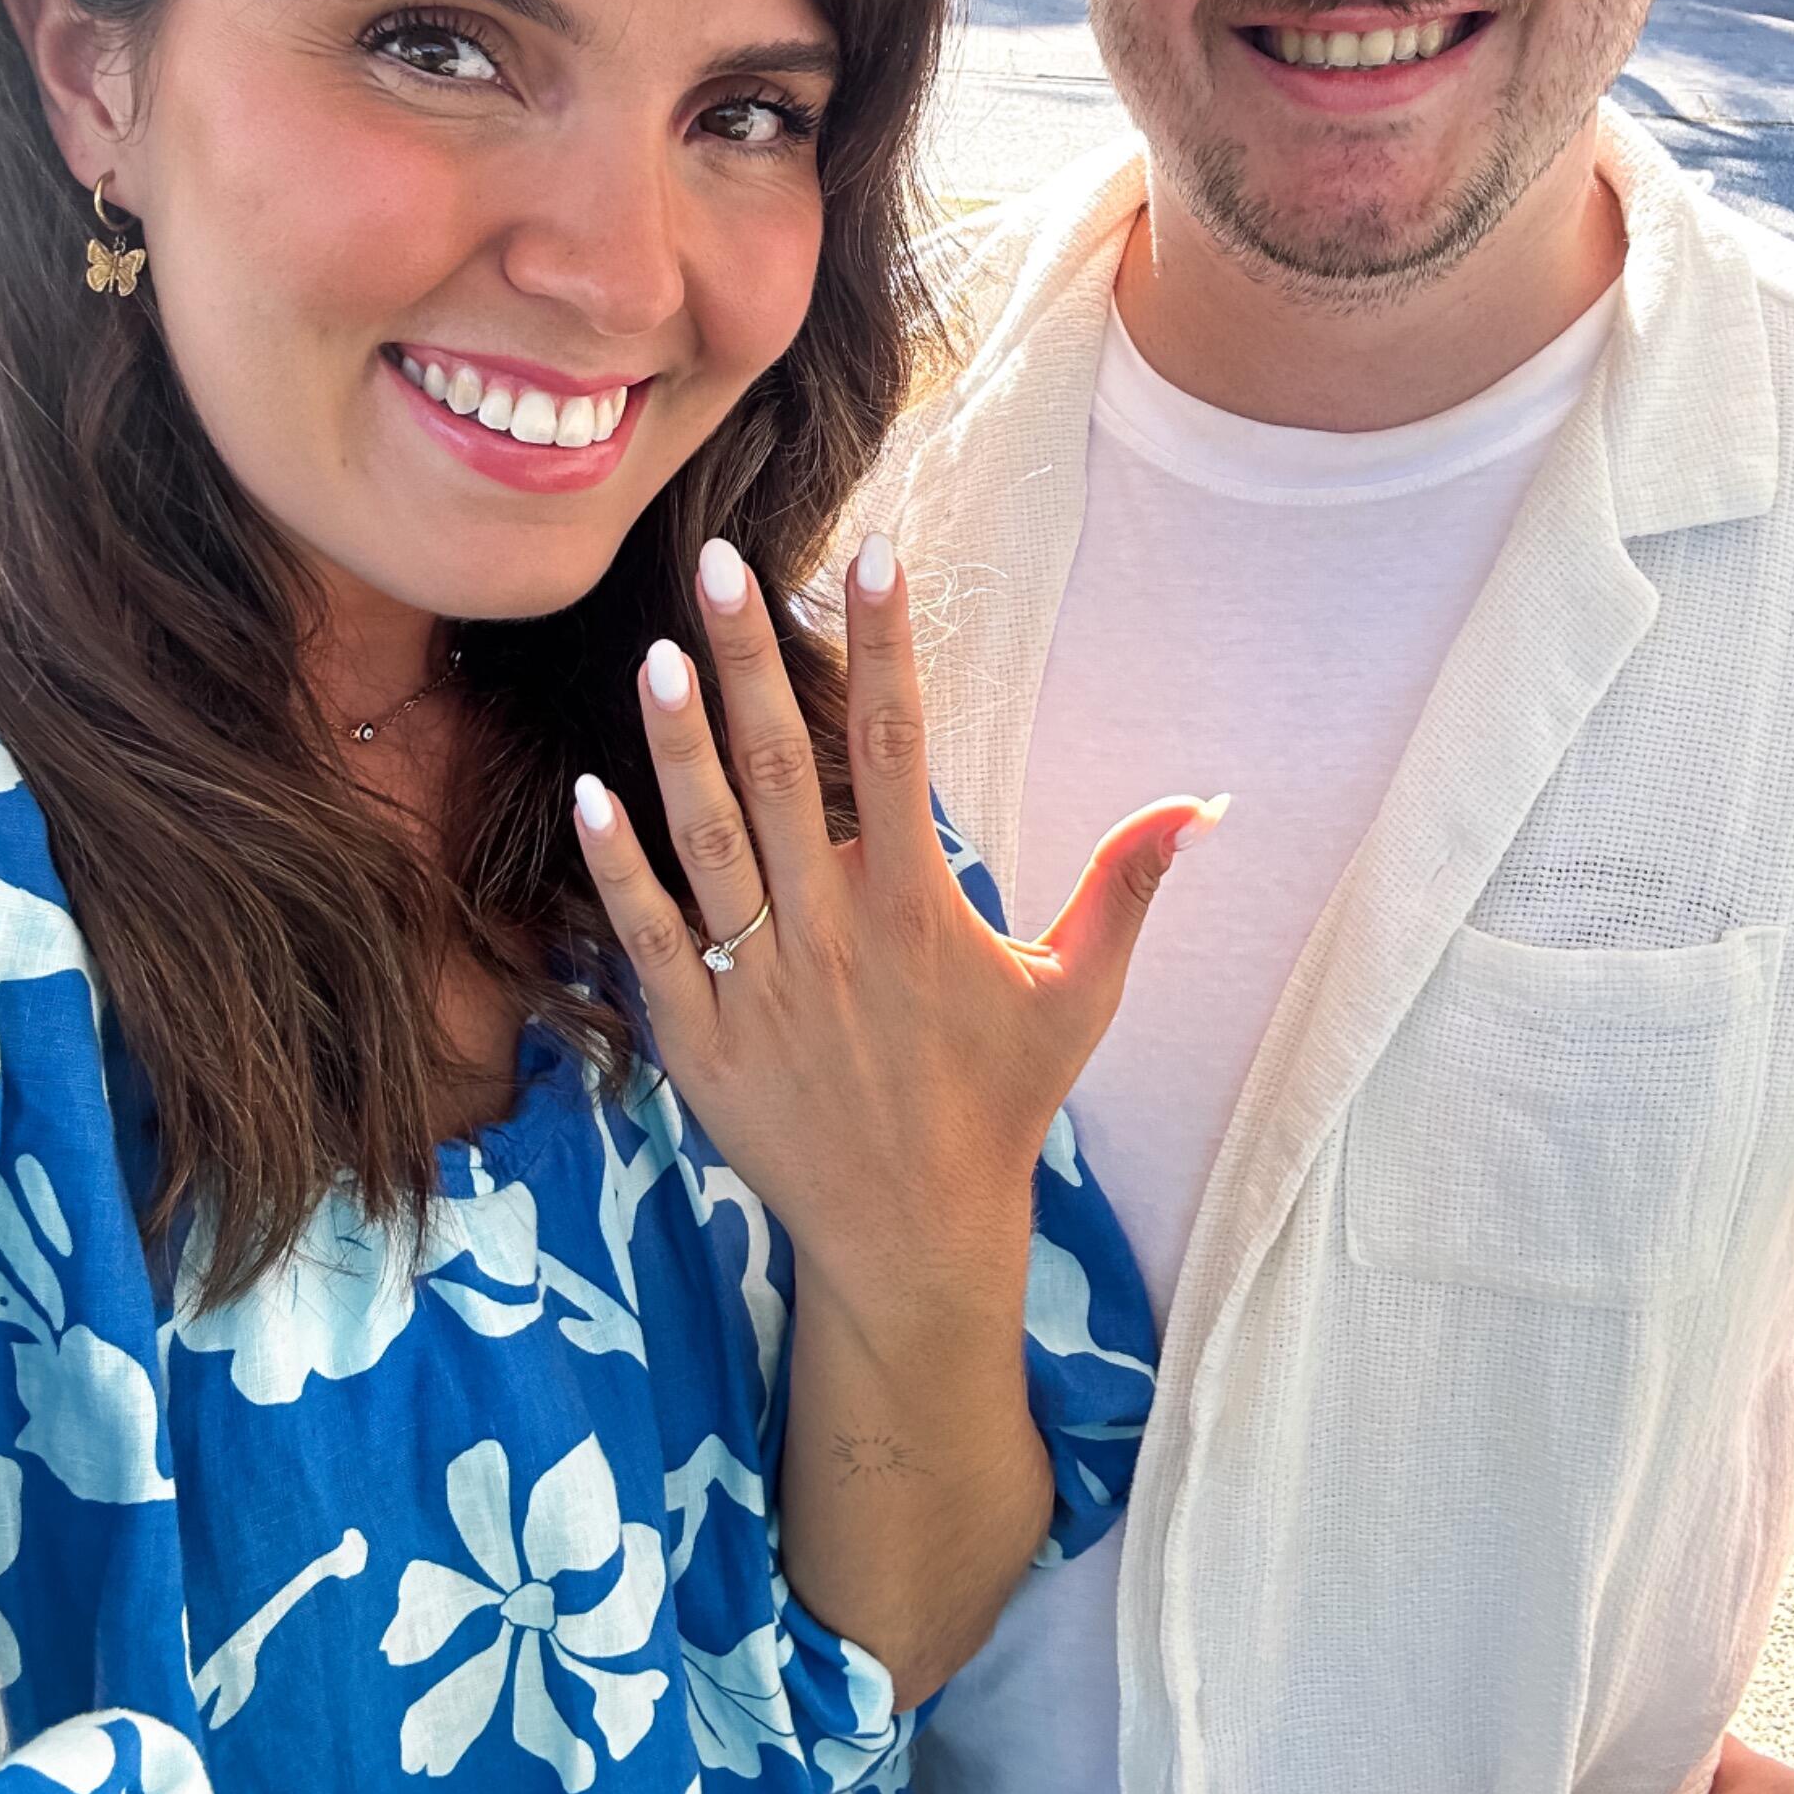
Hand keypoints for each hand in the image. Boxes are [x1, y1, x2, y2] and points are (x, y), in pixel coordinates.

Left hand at [572, 531, 1222, 1311]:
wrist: (912, 1236)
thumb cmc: (998, 1103)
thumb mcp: (1077, 994)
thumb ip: (1127, 888)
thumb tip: (1203, 805)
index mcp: (919, 909)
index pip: (898, 745)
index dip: (885, 646)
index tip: (875, 557)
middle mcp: (834, 933)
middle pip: (787, 770)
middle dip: (753, 661)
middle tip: (723, 563)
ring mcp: (760, 985)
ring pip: (711, 843)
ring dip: (680, 747)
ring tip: (660, 654)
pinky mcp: (701, 1037)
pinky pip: (652, 940)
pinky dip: (619, 870)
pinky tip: (589, 793)